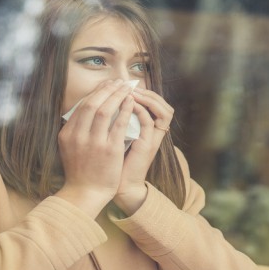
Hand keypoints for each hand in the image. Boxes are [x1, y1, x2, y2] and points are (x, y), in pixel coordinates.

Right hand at [56, 79, 135, 217]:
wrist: (85, 194)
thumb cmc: (80, 172)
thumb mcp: (69, 148)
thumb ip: (75, 130)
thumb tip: (83, 111)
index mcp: (68, 134)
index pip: (82, 106)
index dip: (96, 92)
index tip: (106, 85)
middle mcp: (78, 135)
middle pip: (92, 103)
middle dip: (107, 89)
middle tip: (118, 82)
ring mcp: (94, 142)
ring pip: (105, 110)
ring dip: (117, 95)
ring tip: (126, 87)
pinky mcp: (109, 150)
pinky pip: (119, 124)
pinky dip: (125, 110)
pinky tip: (131, 102)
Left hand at [114, 87, 173, 214]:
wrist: (117, 184)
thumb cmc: (114, 161)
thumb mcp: (115, 136)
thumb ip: (116, 120)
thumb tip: (104, 101)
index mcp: (147, 129)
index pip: (156, 104)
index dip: (144, 92)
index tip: (125, 86)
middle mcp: (154, 133)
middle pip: (163, 105)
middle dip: (147, 92)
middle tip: (129, 85)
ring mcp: (153, 139)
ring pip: (164, 111)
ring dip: (147, 98)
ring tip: (130, 91)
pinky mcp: (147, 146)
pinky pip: (150, 123)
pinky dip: (141, 110)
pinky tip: (129, 103)